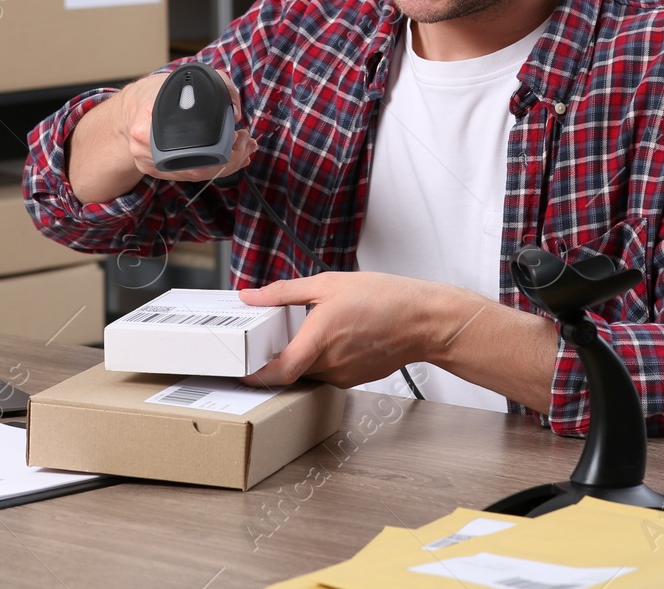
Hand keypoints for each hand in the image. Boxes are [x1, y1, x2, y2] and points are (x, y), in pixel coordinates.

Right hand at [120, 70, 256, 183]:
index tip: (237, 135)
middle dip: (231, 159)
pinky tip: (232, 158)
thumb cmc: (157, 91)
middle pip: (198, 169)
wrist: (130, 106)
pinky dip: (214, 168)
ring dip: (227, 165)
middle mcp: (146, 151)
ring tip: (244, 148)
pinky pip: (190, 175)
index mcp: (147, 128)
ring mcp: (150, 165)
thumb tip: (234, 112)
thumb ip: (218, 84)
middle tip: (246, 141)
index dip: (222, 149)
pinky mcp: (157, 171)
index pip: (192, 151)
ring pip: (197, 176)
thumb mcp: (186, 77)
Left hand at [238, 273, 468, 388]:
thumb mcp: (328, 283)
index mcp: (319, 341)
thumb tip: (251, 296)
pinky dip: (320, 358)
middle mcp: (330, 365)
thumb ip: (284, 292)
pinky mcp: (355, 378)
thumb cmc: (385, 299)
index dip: (253, 374)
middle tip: (267, 337)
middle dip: (275, 358)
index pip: (277, 372)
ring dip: (299, 357)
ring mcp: (343, 376)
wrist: (425, 320)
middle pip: (289, 372)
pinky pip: (326, 372)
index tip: (239, 368)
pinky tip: (332, 336)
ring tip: (307, 330)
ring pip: (308, 372)